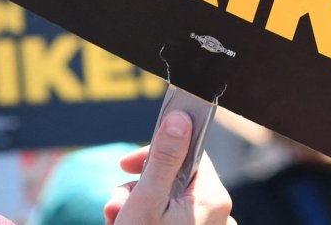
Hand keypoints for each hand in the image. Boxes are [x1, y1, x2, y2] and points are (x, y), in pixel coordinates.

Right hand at [104, 110, 234, 224]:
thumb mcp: (149, 200)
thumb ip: (164, 159)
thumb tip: (180, 117)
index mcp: (213, 198)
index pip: (189, 155)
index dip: (156, 154)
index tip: (127, 163)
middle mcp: (215, 212)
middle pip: (173, 180)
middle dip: (138, 188)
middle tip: (115, 205)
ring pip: (165, 201)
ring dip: (135, 206)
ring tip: (117, 220)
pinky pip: (168, 219)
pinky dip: (145, 220)